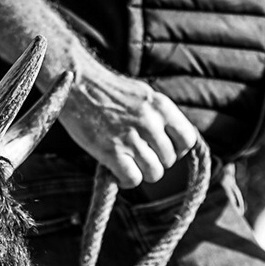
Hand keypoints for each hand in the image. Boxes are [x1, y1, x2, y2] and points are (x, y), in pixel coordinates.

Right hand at [60, 54, 200, 188]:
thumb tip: (171, 139)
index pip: (187, 139)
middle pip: (169, 160)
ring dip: (142, 173)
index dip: (177, 150)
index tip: (163, 150)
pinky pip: (133, 179)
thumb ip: (159, 116)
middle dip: (156, 162)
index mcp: (161, 106)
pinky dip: (126, 180)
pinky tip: (117, 172)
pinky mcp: (112, 151)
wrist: (77, 84)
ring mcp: (131, 137)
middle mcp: (150, 122)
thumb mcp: (143, 95)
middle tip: (138, 157)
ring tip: (128, 164)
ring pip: (154, 173)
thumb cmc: (107, 91)